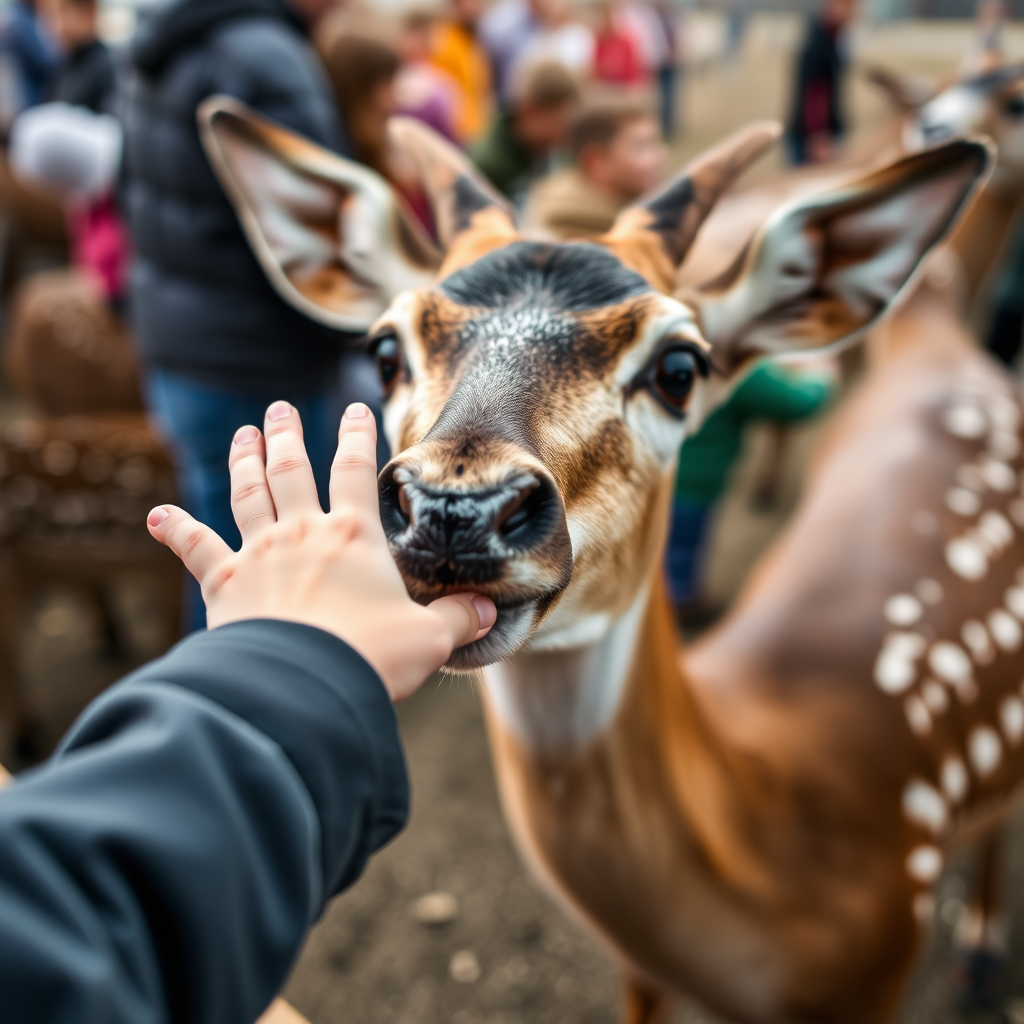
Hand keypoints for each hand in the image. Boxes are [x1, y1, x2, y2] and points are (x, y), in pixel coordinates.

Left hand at [147, 402, 495, 700]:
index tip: (356, 408)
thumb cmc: (371, 657)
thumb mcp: (429, 639)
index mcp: (353, 536)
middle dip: (286, 434)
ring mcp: (258, 553)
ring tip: (242, 433)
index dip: (355, 436)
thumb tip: (491, 611)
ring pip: (247, 493)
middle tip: (279, 408)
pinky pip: (195, 547)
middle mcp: (302, 532)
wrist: (302, 686)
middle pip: (291, 469)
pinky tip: (155, 513)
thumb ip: (458, 619)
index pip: (353, 470)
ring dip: (243, 460)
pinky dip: (174, 529)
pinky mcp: (223, 584)